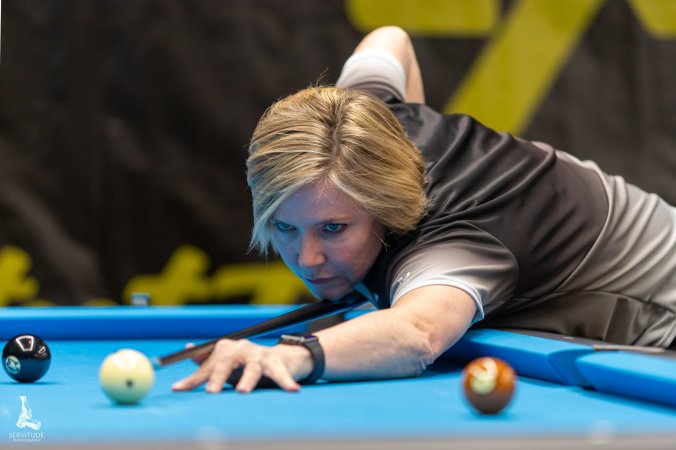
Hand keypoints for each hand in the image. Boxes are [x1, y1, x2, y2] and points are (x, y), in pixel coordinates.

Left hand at [171, 339, 308, 393]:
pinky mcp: (277, 362)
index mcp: (226, 349)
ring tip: (243, 391)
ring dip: (247, 380)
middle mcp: (242, 348)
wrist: (280, 358)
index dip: (194, 378)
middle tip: (211, 391)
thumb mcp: (226, 362)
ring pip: (252, 368)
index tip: (179, 388)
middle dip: (218, 376)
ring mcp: (259, 355)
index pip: (207, 366)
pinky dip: (286, 382)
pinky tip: (292, 389)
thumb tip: (187, 350)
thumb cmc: (247, 363)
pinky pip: (281, 374)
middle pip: (227, 362)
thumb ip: (206, 362)